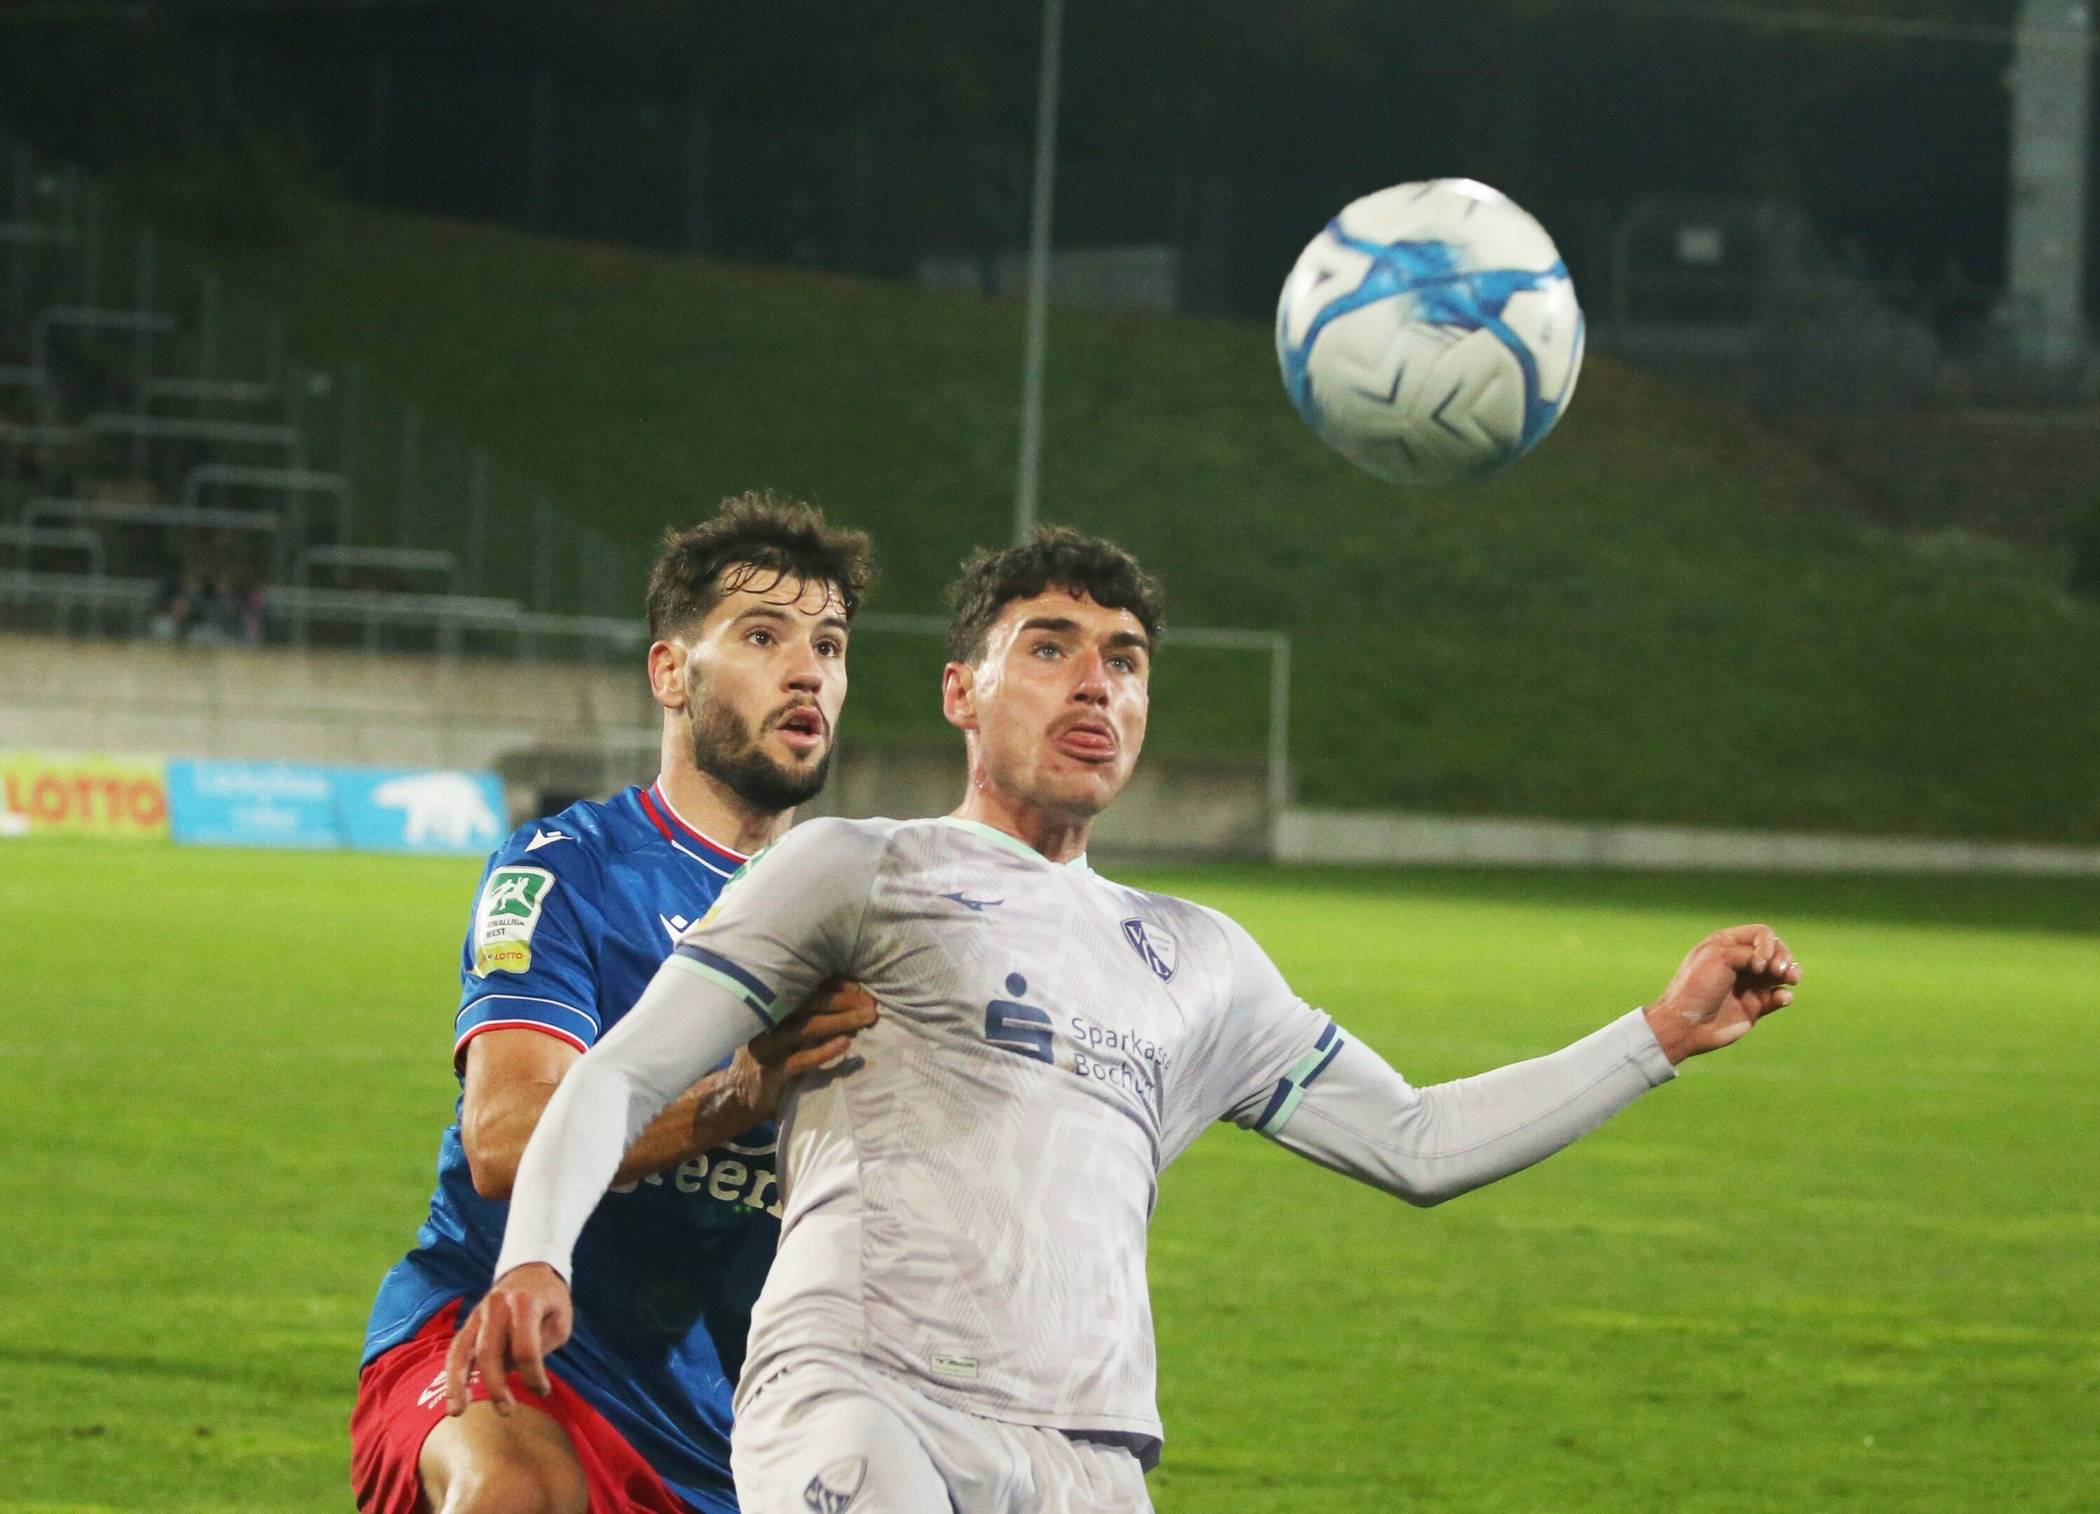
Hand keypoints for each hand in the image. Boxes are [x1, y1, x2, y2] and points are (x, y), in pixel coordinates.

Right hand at [443, 1262, 572, 1416]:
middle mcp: (496, 1305)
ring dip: (459, 1383)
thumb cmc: (550, 1301)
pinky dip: (453, 1374)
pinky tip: (453, 1399)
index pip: (525, 1347)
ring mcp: (478, 1313)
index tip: (543, 1391)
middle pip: (490, 1351)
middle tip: (507, 1411)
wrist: (530, 1271)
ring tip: (457, 1412)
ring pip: (463, 1350)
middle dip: (496, 1385)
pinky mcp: (469, 1322)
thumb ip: (542, 1345)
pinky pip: (456, 1350)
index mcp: (525, 1301)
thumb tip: (519, 1372)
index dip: (533, 1374)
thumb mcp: (561, 1319)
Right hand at [721, 977, 878, 1124]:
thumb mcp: (791, 1035)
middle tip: (871, 1004)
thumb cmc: (774, 1060)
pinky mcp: (771, 1071)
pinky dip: (825, 1051)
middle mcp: (769, 1020)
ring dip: (841, 1021)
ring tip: (867, 1019)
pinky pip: (801, 1059)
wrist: (740, 1097)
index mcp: (775, 1007)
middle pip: (810, 1002)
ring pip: (808, 1027)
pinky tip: (846, 1045)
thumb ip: (813, 1018)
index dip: (838, 986)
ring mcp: (768, 1045)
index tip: (864, 989)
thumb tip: (856, 1004)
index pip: (809, 987)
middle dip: (844, 1000)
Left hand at [1644, 924, 1800, 1063]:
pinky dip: (1784, 995)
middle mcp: (1740, 962)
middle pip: (1776, 951)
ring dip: (1792, 972)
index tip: (1759, 964)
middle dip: (1784, 957)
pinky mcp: (1756, 1006)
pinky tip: (1782, 999)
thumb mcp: (1720, 957)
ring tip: (1793, 978)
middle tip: (1781, 971)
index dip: (1769, 945)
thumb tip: (1775, 965)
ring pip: (1781, 973)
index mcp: (1727, 944)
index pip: (1762, 934)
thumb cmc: (1697, 987)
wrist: (1686, 1025)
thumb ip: (1751, 953)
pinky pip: (1779, 997)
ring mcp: (1749, 984)